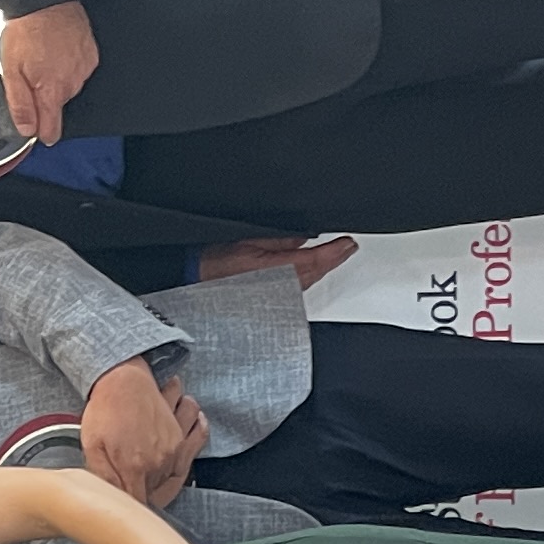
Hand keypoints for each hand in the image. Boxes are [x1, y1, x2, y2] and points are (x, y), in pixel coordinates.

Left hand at [0, 1, 100, 145]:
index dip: (40, 130)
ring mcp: (84, 68)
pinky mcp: (90, 54)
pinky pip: (77, 69)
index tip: (33, 124)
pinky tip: (55, 48)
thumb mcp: (9, 68)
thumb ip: (19, 103)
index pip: (52, 131)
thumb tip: (27, 129)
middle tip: (28, 72)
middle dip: (42, 95)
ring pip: (67, 87)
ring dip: (54, 77)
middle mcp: (72, 84)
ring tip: (41, 55)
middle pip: (57, 106)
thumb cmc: (25, 27)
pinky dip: (66, 63)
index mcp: (52, 91)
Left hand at [77, 359, 203, 504]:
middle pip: (154, 494)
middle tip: (129, 483)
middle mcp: (158, 462)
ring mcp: (172, 450)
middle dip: (142, 493)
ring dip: (158, 481)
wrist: (124, 379)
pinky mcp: (179, 439)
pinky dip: (178, 466)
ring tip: (144, 471)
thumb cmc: (105, 410)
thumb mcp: (92, 446)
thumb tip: (115, 503)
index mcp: (134, 468)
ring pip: (170, 480)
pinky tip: (167, 461)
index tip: (126, 509)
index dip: (132, 510)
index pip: (138, 504)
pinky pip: (187, 457)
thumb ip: (104, 478)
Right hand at [193, 234, 358, 289]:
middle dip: (334, 259)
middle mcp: (279, 289)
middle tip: (348, 246)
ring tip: (337, 254)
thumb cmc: (215, 264)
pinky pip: (298, 291)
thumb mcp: (249, 240)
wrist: (194, 282)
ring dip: (323, 269)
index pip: (315, 261)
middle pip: (317, 273)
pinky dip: (308, 279)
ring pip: (310, 283)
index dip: (335, 252)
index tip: (349, 244)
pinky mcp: (272, 306)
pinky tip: (314, 271)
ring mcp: (277, 300)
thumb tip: (303, 237)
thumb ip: (280, 240)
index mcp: (275, 270)